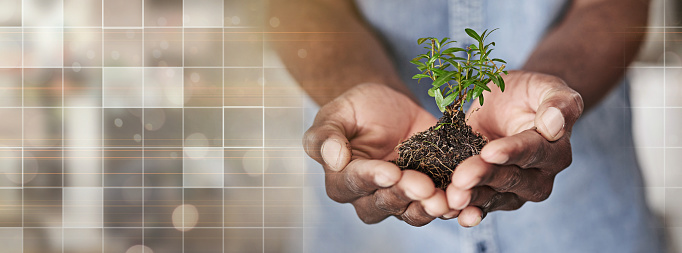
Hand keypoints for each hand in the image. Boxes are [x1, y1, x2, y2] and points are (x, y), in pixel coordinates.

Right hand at [303, 83, 452, 225]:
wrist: (391, 106)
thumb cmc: (357, 109)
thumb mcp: (337, 113)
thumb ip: (326, 135)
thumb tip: (332, 158)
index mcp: (341, 179)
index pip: (353, 183)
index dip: (372, 179)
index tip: (390, 171)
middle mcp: (367, 197)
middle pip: (383, 204)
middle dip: (405, 195)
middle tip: (424, 186)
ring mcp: (398, 198)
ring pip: (410, 212)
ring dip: (428, 208)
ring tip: (445, 200)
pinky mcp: (426, 193)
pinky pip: (436, 206)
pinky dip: (451, 205)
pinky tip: (463, 199)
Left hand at [446, 71, 583, 226]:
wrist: (506, 105)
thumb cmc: (527, 94)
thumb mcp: (545, 87)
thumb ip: (558, 103)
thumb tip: (554, 126)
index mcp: (555, 149)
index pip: (533, 151)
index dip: (512, 152)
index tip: (489, 152)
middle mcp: (539, 176)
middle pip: (511, 179)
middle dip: (485, 178)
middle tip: (461, 178)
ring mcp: (515, 191)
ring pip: (494, 197)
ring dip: (472, 199)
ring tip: (453, 197)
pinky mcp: (492, 197)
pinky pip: (480, 206)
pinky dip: (466, 211)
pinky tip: (452, 212)